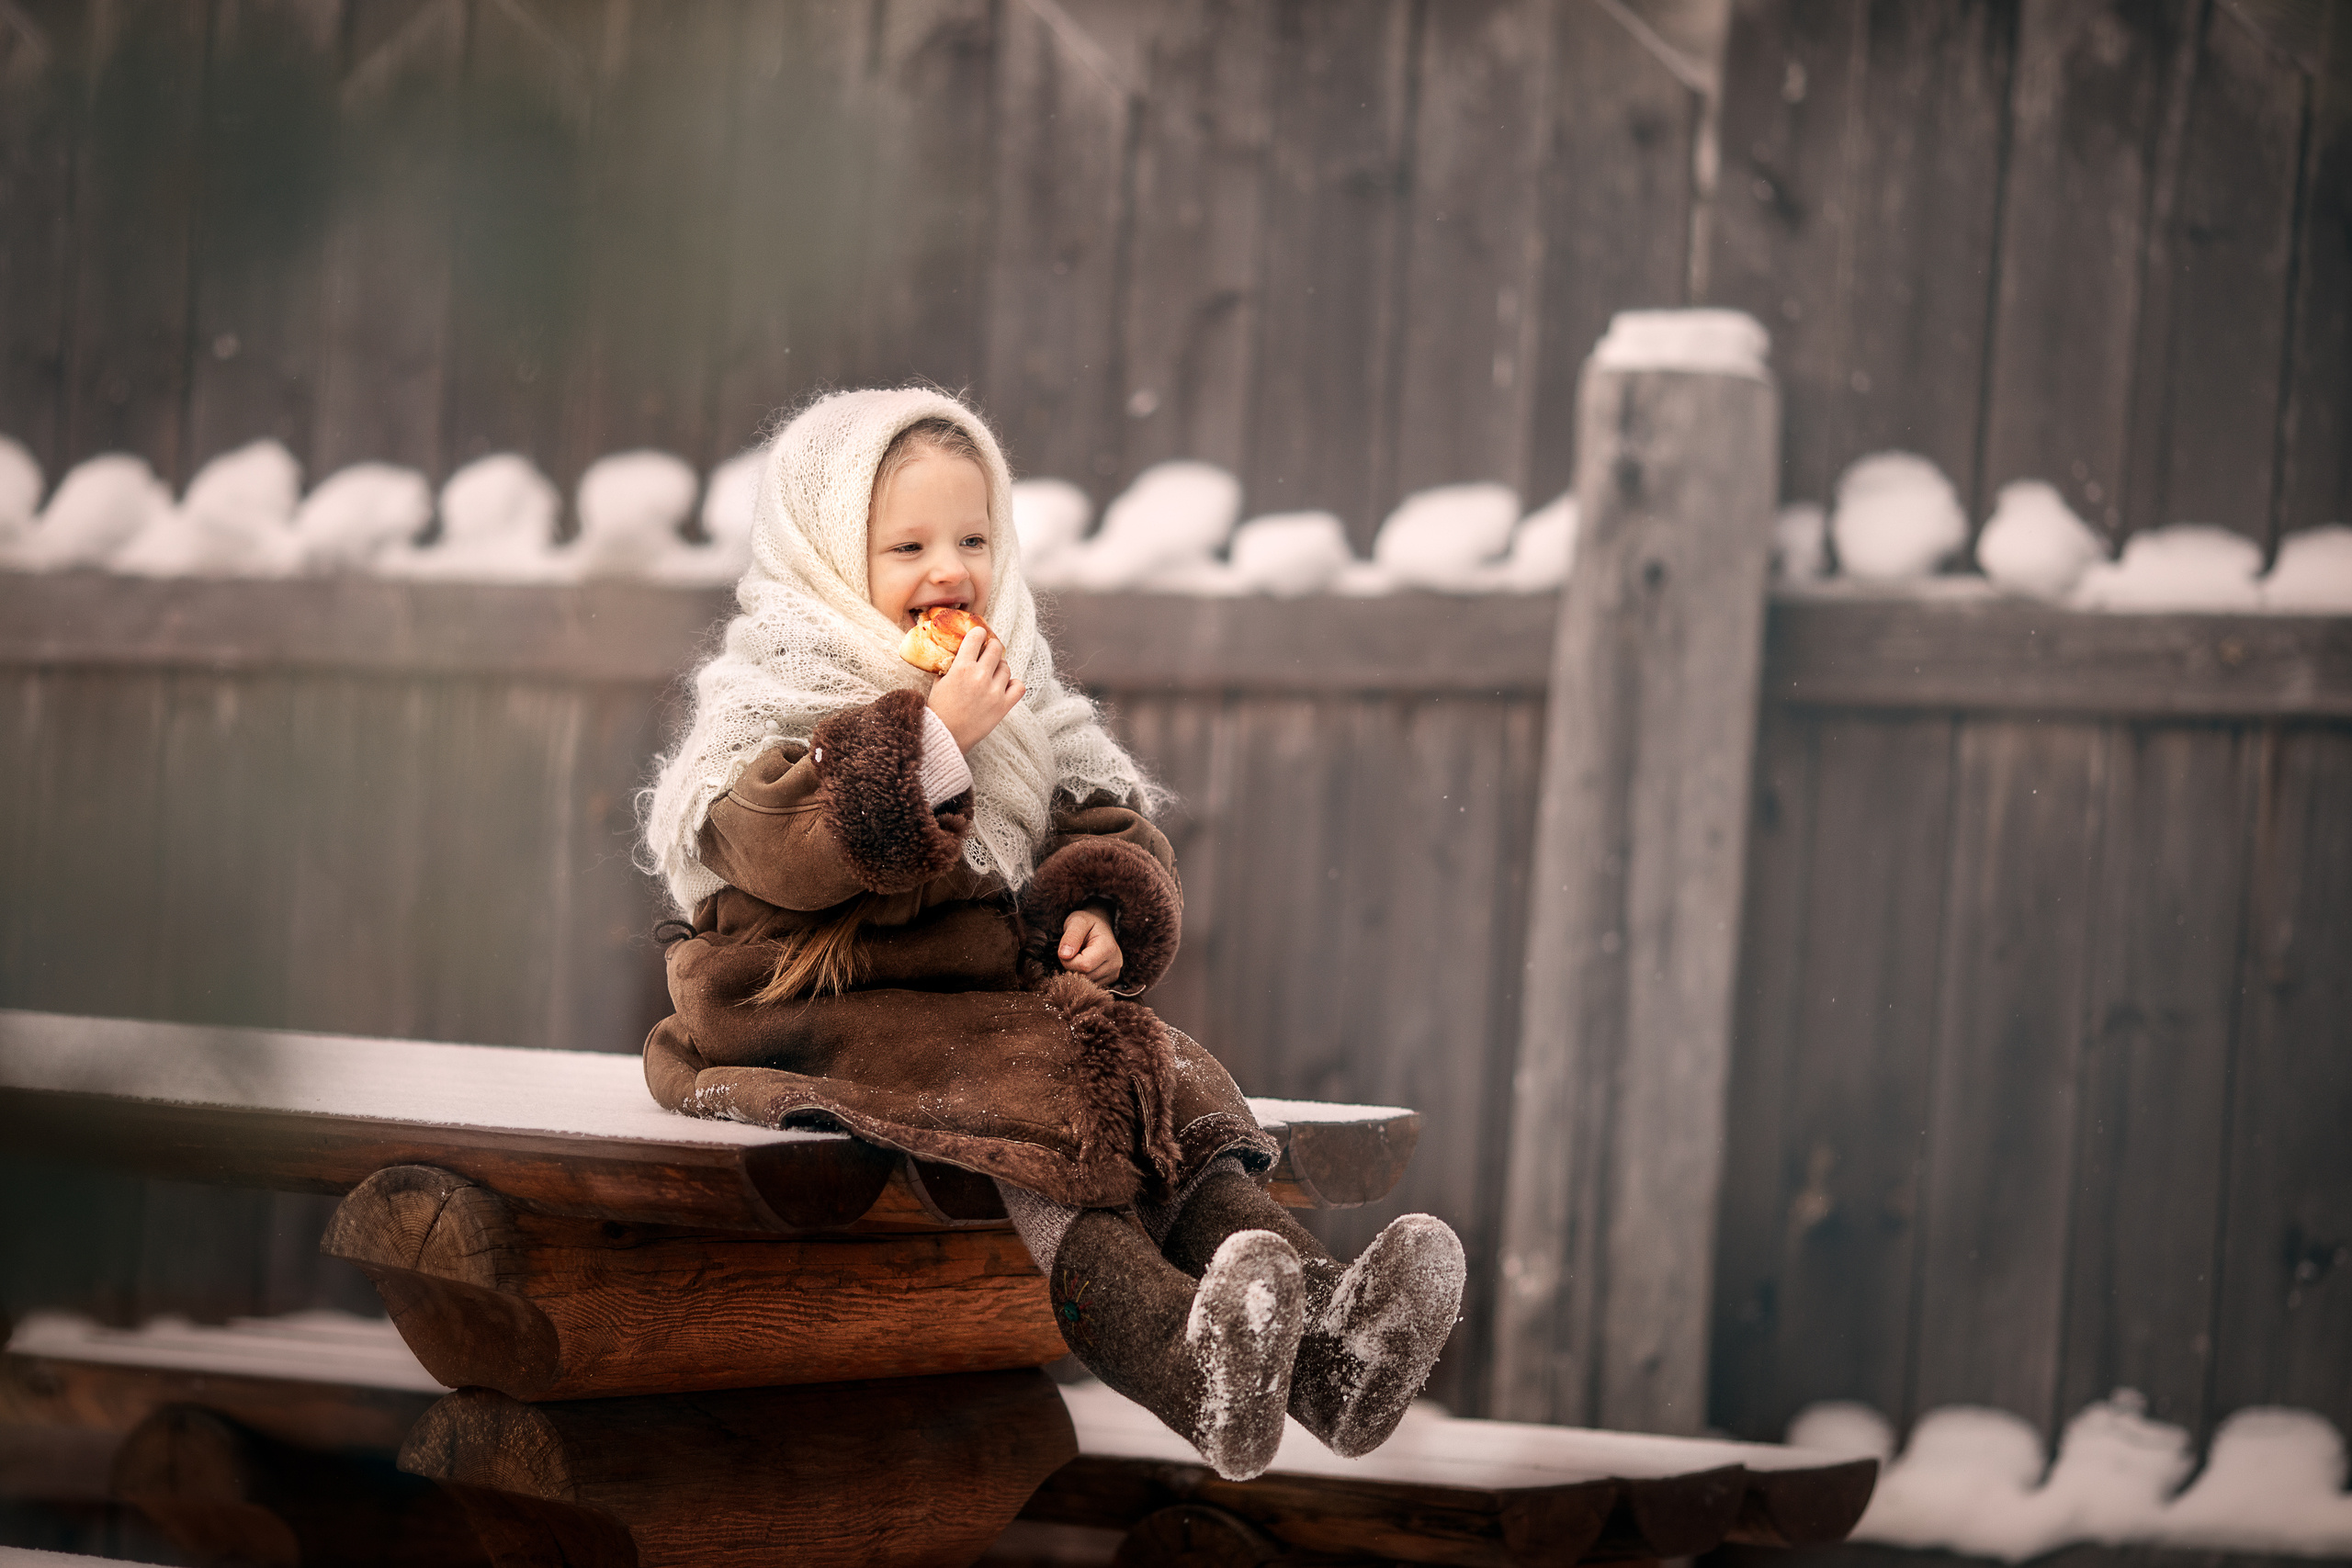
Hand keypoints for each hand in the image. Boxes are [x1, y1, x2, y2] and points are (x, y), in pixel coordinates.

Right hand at [927, 628, 1024, 752]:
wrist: (945, 736)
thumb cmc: (939, 710)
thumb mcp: (939, 682)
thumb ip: (951, 665)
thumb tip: (960, 652)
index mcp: (962, 667)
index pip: (977, 637)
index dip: (979, 633)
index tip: (979, 635)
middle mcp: (980, 676)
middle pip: (996, 649)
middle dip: (991, 648)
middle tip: (988, 653)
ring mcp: (994, 691)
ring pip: (1007, 667)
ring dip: (1000, 668)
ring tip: (992, 675)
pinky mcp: (1003, 706)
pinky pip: (1019, 686)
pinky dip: (1014, 684)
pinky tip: (1005, 686)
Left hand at [1058, 903, 1123, 985]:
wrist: (1099, 927)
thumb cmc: (1086, 923)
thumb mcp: (1077, 922)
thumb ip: (1071, 937)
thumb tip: (1064, 955)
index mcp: (1108, 948)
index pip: (1083, 966)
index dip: (1069, 961)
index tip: (1067, 950)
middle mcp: (1115, 963)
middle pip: (1085, 977)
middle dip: (1072, 967)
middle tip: (1073, 953)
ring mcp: (1114, 973)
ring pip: (1087, 984)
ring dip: (1077, 973)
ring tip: (1080, 957)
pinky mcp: (1111, 980)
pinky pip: (1090, 986)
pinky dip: (1083, 978)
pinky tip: (1085, 965)